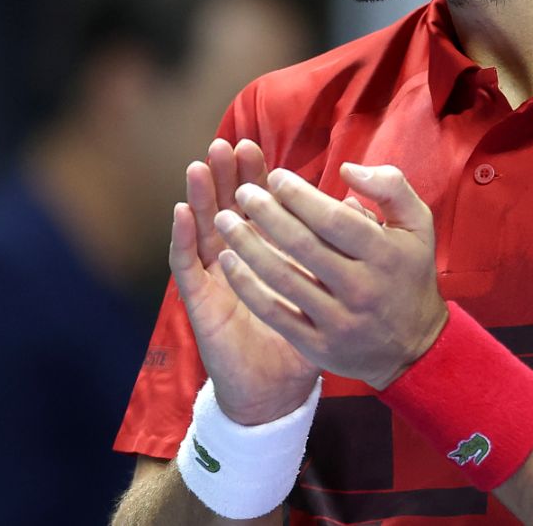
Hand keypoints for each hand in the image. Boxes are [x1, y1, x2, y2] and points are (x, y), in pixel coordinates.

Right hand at [171, 138, 321, 423]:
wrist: (277, 389)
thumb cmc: (306, 335)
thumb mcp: (328, 289)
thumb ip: (339, 248)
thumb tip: (350, 204)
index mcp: (270, 252)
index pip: (260, 206)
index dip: (256, 177)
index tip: (256, 147)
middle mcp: (240, 259)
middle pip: (228, 209)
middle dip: (227, 176)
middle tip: (226, 143)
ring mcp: (216, 278)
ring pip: (203, 228)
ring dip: (200, 196)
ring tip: (200, 164)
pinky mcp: (201, 301)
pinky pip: (187, 266)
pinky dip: (182, 238)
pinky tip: (182, 212)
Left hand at [213, 162, 448, 390]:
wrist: (415, 349)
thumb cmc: (409, 275)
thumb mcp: (417, 225)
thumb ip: (390, 187)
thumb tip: (347, 169)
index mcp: (384, 254)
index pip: (332, 220)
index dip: (298, 195)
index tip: (274, 176)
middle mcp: (361, 288)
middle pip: (303, 246)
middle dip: (266, 214)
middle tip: (242, 192)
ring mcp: (339, 320)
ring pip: (283, 279)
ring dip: (247, 246)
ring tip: (223, 220)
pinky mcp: (319, 346)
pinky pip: (275, 313)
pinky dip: (247, 286)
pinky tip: (228, 262)